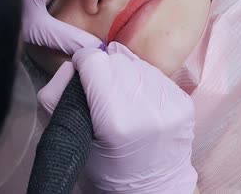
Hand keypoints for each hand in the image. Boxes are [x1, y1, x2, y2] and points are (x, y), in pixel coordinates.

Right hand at [38, 42, 196, 192]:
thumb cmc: (105, 167)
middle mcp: (148, 109)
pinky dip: (143, 81)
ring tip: (122, 99)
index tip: (81, 75)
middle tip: (101, 94)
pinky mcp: (185, 102)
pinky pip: (156, 73)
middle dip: (103, 70)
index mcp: (115, 121)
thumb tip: (71, 65)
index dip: (82, 63)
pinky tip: (140, 103)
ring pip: (136, 63)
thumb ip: (55, 97)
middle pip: (115, 60)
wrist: (152, 188)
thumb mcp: (68, 138)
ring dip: (124, 73)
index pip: (94, 61)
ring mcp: (170, 105)